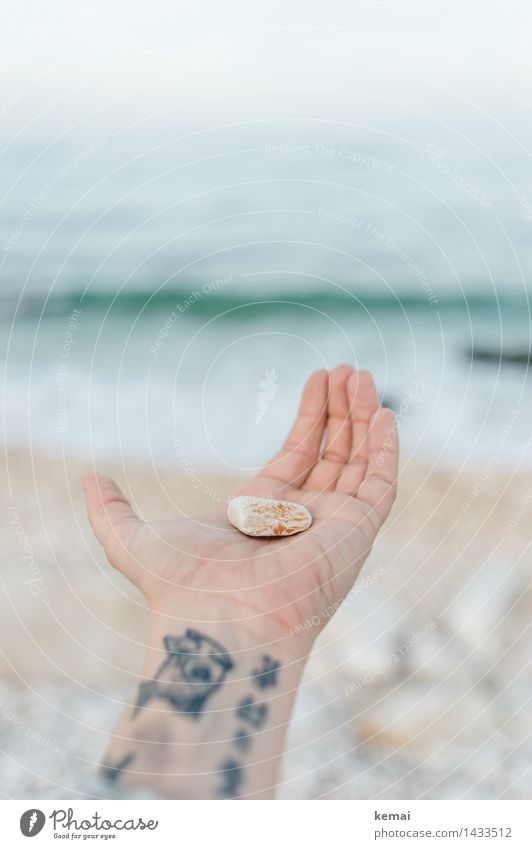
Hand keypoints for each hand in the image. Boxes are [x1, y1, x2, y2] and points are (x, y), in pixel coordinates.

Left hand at [82, 365, 397, 653]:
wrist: (218, 626)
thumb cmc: (178, 588)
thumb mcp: (131, 538)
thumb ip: (110, 507)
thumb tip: (86, 477)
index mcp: (261, 512)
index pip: (297, 454)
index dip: (309, 416)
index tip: (318, 379)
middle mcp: (303, 518)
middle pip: (332, 452)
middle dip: (341, 410)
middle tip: (346, 368)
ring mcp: (334, 526)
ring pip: (358, 461)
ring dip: (364, 418)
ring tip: (361, 375)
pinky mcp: (358, 532)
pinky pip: (381, 484)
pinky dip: (387, 449)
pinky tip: (384, 414)